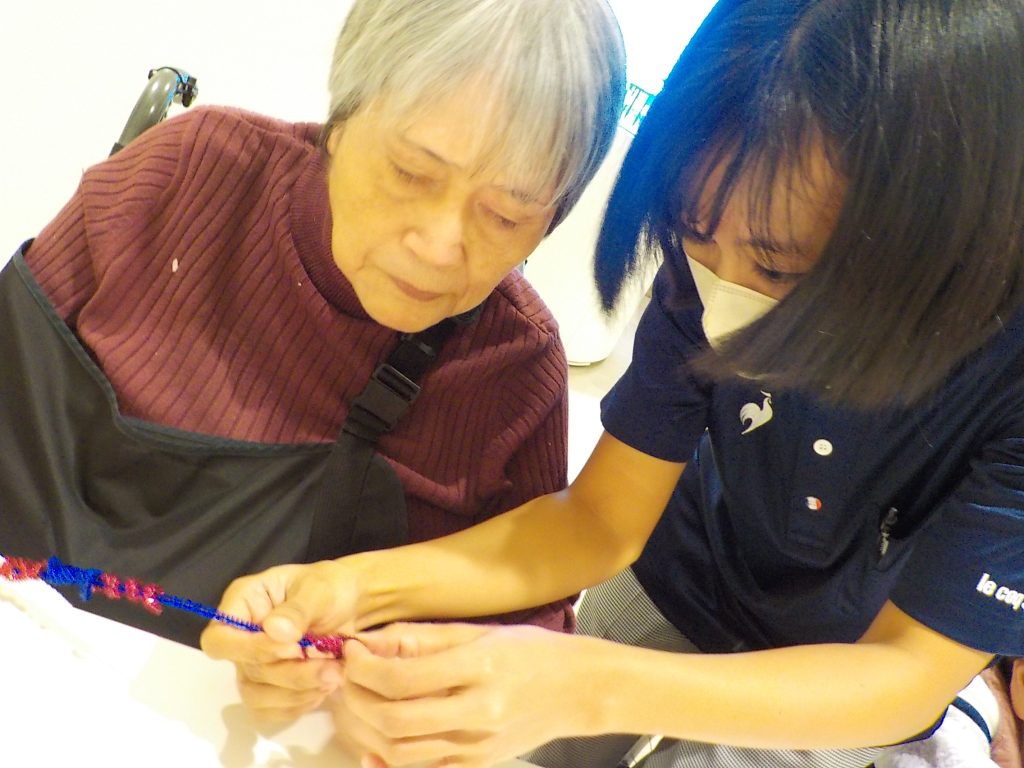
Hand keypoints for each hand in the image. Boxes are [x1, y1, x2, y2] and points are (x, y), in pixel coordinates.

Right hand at [200, 560, 359, 720]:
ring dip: (297, 692)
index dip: (249, 650)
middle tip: (332, 666)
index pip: (219, 639)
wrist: (350, 605)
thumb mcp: (319, 590)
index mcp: (242, 603)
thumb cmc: (330, 589)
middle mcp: (240, 637)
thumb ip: (297, 609)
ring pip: (256, 696)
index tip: (294, 648)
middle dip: (291, 673)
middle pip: (245, 671)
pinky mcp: (267, 686)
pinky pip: (270, 710)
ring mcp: (251, 664)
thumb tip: (273, 629)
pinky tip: (323, 689)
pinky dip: (298, 705)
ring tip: (334, 675)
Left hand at [339, 622, 595, 767]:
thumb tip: (369, 642)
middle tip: (343, 677)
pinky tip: (372, 739)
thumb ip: (421, 638)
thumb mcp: (478, 631)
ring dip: (363, 729)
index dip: (363, 666)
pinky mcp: (476, 766)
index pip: (402, 677)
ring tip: (353, 703)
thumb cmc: (529, 651)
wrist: (578, 690)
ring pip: (399, 752)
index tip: (350, 651)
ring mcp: (477, 746)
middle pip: (393, 719)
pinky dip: (386, 759)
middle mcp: (478, 712)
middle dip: (354, 699)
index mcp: (480, 667)